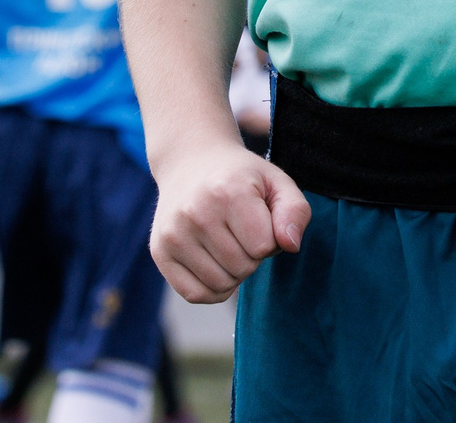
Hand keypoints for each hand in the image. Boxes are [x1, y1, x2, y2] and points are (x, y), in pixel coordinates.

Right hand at [148, 140, 308, 303]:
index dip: (270, 239)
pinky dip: (212, 288)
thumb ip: (295, 211)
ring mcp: (173, 233)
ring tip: (227, 242)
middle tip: (242, 231)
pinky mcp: (160, 251)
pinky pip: (195, 294)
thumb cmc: (241, 177)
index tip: (260, 220)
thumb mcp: (277, 183)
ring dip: (233, 272)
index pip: (264, 247)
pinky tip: (214, 263)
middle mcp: (196, 212)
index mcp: (229, 191)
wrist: (191, 161)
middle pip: (243, 268)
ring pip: (221, 285)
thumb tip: (291, 246)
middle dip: (252, 256)